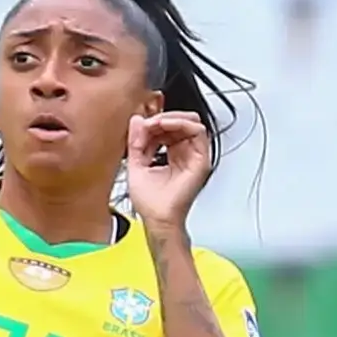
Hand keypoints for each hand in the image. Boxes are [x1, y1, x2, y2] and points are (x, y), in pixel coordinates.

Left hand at [124, 111, 214, 232]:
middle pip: (181, 123)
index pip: (167, 129)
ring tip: (155, 123)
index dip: (153, 122)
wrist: (158, 219)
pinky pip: (198, 132)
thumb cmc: (150, 202)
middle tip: (148, 121)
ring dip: (171, 118)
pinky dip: (182, 124)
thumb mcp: (136, 165)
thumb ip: (136, 142)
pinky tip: (165, 126)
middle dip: (163, 117)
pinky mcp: (201, 160)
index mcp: (172, 155)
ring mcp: (194, 156)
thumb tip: (136, 121)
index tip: (139, 125)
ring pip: (192, 123)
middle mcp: (185, 154)